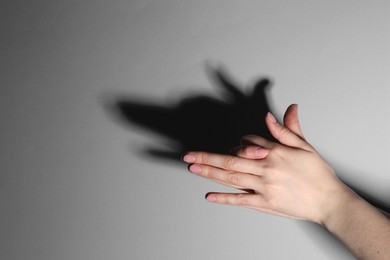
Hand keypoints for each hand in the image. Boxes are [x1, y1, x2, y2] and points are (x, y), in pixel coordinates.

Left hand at [183, 105, 349, 223]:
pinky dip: (224, 198)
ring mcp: (264, 187)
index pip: (247, 142)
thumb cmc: (319, 174)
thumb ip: (289, 129)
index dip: (238, 144)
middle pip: (230, 160)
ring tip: (192, 168)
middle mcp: (266, 168)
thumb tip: (282, 111)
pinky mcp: (266, 203)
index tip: (234, 147)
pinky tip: (210, 196)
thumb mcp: (306, 146)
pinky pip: (241, 200)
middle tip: (188, 156)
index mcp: (275, 152)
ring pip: (231, 177)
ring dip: (209, 172)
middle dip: (206, 157)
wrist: (330, 201)